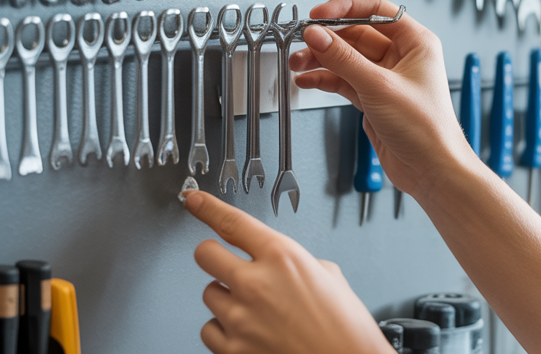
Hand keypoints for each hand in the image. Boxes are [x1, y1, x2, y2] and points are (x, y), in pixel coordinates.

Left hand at [184, 191, 394, 353]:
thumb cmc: (346, 330)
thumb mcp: (330, 278)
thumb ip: (295, 262)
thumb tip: (277, 264)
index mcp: (283, 258)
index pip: (232, 223)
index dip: (207, 207)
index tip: (194, 201)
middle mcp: (256, 284)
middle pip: (205, 254)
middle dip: (215, 256)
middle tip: (228, 265)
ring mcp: (241, 318)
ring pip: (208, 294)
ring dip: (226, 298)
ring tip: (255, 310)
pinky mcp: (233, 349)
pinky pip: (209, 329)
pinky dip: (223, 330)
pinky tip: (246, 332)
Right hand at [290, 0, 477, 198]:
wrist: (431, 171)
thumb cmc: (427, 130)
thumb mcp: (380, 87)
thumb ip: (344, 59)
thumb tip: (318, 35)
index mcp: (415, 42)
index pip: (376, 10)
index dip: (345, 8)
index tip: (319, 15)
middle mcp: (402, 57)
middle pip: (356, 34)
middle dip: (327, 38)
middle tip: (303, 42)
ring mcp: (385, 78)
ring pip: (347, 58)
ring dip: (321, 59)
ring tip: (298, 63)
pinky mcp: (373, 98)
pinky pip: (344, 80)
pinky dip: (325, 79)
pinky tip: (307, 80)